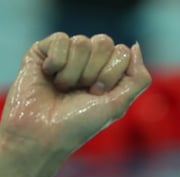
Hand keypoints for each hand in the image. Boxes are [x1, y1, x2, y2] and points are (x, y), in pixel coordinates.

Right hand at [0, 33, 151, 154]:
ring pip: (81, 42)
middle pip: (104, 42)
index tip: (97, 95)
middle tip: (81, 92)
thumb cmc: (78, 124)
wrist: (42, 135)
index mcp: (107, 72)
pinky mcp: (42, 51)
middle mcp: (87, 60)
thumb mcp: (117, 105)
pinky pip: (60, 39)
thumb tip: (135, 45)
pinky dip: (57, 62)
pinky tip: (48, 76)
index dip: (111, 74)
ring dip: (73, 72)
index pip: (122, 52)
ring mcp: (65, 54)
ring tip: (62, 89)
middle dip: (94, 72)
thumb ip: (138, 78)